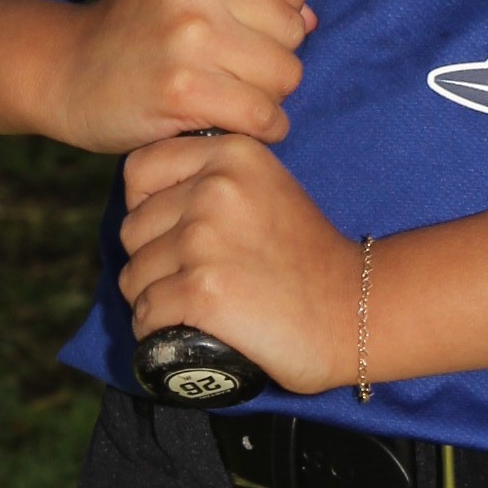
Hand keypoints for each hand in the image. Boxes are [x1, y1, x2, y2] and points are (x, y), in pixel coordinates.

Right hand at [40, 0, 314, 153]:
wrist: (67, 71)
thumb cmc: (140, 27)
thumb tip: (312, 19)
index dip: (282, 7)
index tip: (245, 25)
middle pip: (295, 30)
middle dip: (273, 57)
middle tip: (229, 68)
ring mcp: (189, 33)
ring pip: (285, 75)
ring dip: (266, 96)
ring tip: (226, 92)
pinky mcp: (183, 88)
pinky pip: (263, 114)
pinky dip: (260, 127)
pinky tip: (231, 121)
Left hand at [119, 134, 360, 396]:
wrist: (355, 312)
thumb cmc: (308, 260)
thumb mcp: (267, 190)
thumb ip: (214, 180)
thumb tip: (146, 200)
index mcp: (233, 154)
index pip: (140, 171)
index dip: (146, 208)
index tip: (172, 233)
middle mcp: (215, 189)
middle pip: (133, 229)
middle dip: (152, 261)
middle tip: (193, 280)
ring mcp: (206, 239)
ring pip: (134, 276)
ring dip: (154, 300)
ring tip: (196, 308)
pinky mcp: (202, 290)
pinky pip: (146, 314)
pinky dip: (157, 332)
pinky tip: (187, 332)